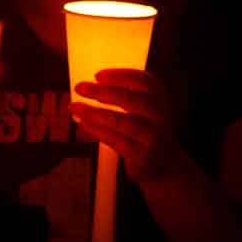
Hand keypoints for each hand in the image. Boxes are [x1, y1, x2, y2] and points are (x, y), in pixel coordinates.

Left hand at [72, 69, 190, 184]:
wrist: (167, 166)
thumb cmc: (148, 130)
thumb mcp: (147, 110)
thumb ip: (128, 95)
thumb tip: (92, 85)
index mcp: (160, 99)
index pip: (143, 80)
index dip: (119, 75)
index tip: (97, 75)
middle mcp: (159, 115)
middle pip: (129, 99)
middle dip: (101, 92)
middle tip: (80, 88)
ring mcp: (152, 136)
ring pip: (121, 121)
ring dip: (94, 113)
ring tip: (74, 107)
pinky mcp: (142, 155)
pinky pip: (115, 140)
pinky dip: (97, 130)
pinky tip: (84, 123)